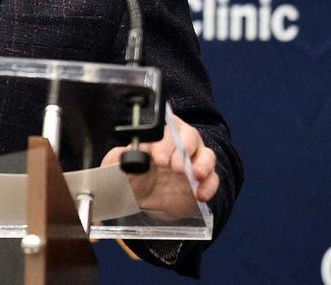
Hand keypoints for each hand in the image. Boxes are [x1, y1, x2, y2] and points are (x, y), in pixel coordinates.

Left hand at [102, 114, 219, 202]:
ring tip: (195, 175)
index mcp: (159, 136)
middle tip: (173, 167)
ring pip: (207, 155)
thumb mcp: (118, 169)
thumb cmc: (133, 178)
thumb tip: (122, 153)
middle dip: (183, 149)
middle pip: (190, 136)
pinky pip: (213, 180)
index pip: (166, 128)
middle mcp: (180, 144)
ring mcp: (195, 163)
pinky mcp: (204, 182)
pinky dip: (210, 186)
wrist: (144, 202)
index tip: (157, 158)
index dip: (164, 140)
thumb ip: (116, 159)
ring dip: (202, 164)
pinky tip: (200, 195)